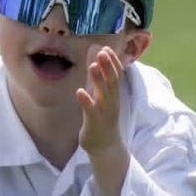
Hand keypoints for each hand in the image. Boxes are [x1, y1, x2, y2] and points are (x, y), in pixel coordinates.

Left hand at [77, 45, 128, 195]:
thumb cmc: (101, 118)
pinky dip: (86, 101)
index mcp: (113, 95)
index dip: (112, 62)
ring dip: (98, 80)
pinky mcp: (94, 124)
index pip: (116, 76)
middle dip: (107, 67)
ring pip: (103, 95)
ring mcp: (104, 113)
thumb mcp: (99, 96)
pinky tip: (79, 91)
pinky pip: (91, 112)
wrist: (105, 147)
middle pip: (112, 82)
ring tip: (91, 66)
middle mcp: (111, 102)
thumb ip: (97, 76)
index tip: (106, 49)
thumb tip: (96, 55)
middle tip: (102, 52)